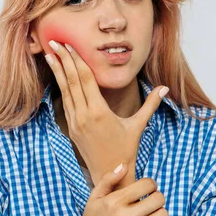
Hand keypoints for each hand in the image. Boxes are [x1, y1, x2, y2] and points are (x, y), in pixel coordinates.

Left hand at [45, 39, 167, 183]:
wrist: (110, 175)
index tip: (69, 45)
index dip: (76, 60)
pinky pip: (65, 102)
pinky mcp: (71, 127)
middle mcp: (84, 115)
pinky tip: (58, 76)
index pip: (85, 79)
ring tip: (50, 54)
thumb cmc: (126, 150)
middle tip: (54, 41)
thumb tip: (165, 88)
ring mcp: (75, 122)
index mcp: (99, 112)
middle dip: (62, 60)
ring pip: (65, 91)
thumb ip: (150, 104)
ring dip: (57, 71)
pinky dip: (61, 87)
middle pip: (72, 81)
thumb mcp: (138, 125)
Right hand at [73, 164, 167, 215]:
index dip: (150, 183)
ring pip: (162, 215)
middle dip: (157, 196)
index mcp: (114, 201)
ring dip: (159, 211)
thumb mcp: (94, 197)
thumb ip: (108, 179)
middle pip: (158, 199)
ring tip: (151, 212)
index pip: (146, 185)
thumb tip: (124, 165)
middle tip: (151, 199)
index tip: (147, 187)